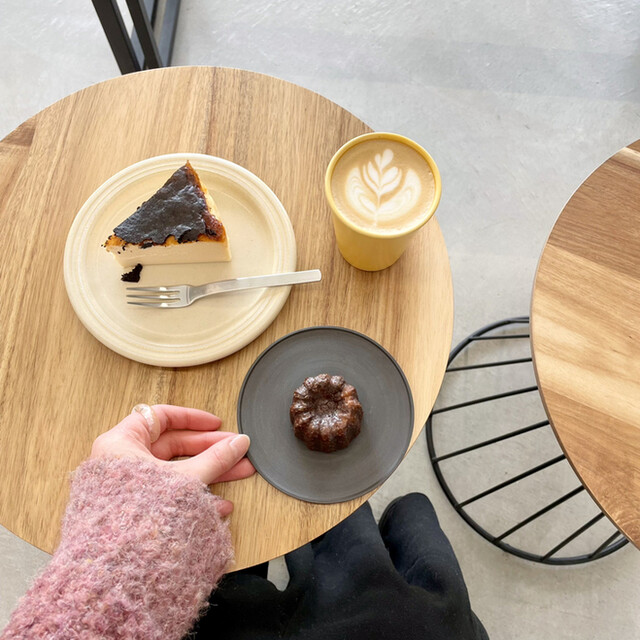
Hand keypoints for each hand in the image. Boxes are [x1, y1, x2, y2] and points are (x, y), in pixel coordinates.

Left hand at [91, 404, 254, 515]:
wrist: (113, 574)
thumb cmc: (133, 521)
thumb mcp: (184, 480)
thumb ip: (215, 459)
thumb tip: (239, 442)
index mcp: (121, 443)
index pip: (160, 417)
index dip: (192, 419)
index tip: (217, 424)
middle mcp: (121, 463)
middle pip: (173, 446)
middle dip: (209, 449)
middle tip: (235, 451)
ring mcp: (127, 490)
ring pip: (175, 473)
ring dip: (208, 472)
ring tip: (238, 473)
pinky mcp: (134, 513)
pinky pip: (168, 496)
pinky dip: (193, 497)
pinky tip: (219, 505)